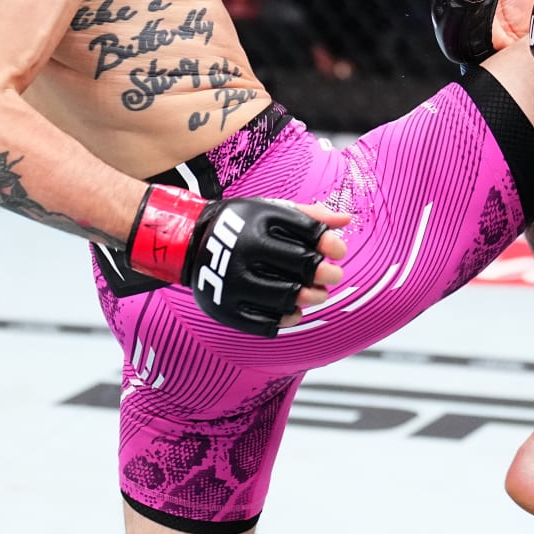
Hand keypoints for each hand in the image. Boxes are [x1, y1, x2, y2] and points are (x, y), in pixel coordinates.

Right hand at [126, 186, 349, 336]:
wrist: (188, 244)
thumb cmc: (240, 225)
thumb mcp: (270, 210)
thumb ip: (308, 215)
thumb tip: (345, 220)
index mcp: (257, 222)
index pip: (308, 233)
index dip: (330, 245)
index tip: (337, 251)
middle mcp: (243, 252)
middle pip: (302, 268)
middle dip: (326, 274)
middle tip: (333, 276)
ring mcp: (232, 283)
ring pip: (287, 298)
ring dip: (311, 298)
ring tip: (317, 295)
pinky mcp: (226, 309)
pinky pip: (266, 323)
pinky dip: (287, 318)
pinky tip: (294, 310)